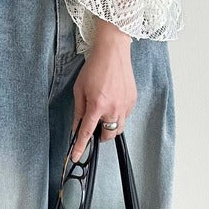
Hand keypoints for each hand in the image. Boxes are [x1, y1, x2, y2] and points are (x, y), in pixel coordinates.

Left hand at [70, 36, 136, 161]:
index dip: (80, 147)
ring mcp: (125, 105)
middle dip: (99, 135)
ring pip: (118, 128)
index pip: (87, 133)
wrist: (112, 51)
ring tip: (103, 112)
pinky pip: (125, 116)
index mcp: (97, 105)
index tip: (75, 157)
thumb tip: (76, 126)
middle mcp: (113, 108)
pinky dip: (118, 114)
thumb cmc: (94, 66)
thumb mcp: (79, 88)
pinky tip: (112, 101)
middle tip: (93, 124)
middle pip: (107, 135)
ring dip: (109, 127)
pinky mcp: (133, 100)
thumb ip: (78, 110)